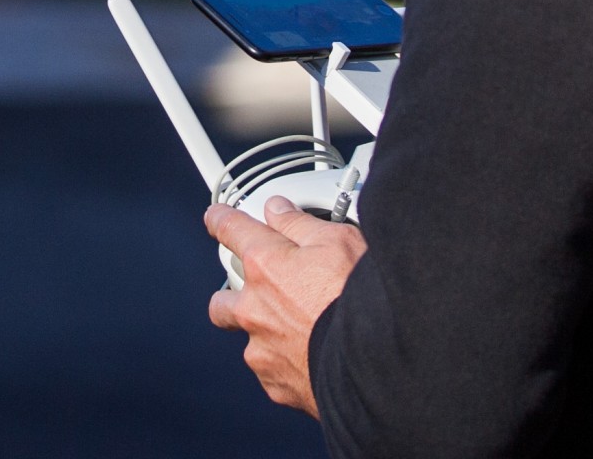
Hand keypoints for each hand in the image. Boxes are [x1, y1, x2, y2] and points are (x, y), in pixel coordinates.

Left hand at [205, 197, 366, 416]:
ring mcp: (261, 348)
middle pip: (222, 298)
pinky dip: (285, 361)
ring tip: (297, 328)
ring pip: (247, 338)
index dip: (220, 220)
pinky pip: (270, 369)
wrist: (376, 359)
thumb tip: (278, 210)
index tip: (217, 219)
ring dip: (263, 331)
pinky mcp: (275, 382)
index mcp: (265, 265)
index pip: (228, 230)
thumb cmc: (361, 299)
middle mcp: (254, 307)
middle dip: (236, 293)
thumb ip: (299, 223)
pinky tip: (311, 354)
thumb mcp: (339, 241)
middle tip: (264, 290)